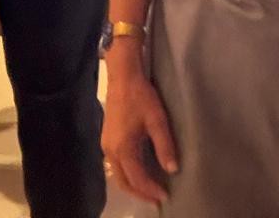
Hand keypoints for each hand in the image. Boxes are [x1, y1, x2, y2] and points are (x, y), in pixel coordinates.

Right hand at [101, 60, 177, 204]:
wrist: (123, 78)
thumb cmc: (141, 97)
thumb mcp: (157, 120)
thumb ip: (165, 146)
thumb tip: (172, 169)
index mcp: (123, 149)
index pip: (138, 178)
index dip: (151, 190)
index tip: (165, 197)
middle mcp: (111, 152)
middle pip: (124, 182)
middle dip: (140, 193)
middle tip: (156, 200)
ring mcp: (106, 146)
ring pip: (118, 175)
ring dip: (132, 185)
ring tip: (149, 190)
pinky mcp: (106, 140)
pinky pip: (115, 165)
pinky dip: (127, 174)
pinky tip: (138, 172)